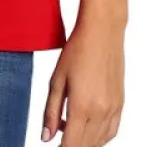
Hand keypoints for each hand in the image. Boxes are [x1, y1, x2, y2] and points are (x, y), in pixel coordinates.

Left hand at [40, 16, 125, 145]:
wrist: (102, 32)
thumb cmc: (77, 50)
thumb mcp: (56, 80)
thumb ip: (51, 112)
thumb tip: (46, 138)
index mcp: (81, 107)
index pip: (71, 145)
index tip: (53, 145)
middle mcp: (100, 112)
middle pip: (85, 146)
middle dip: (71, 145)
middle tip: (59, 133)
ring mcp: (113, 109)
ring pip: (99, 142)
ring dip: (84, 141)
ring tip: (68, 127)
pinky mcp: (120, 104)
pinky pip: (111, 131)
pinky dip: (99, 136)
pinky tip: (87, 127)